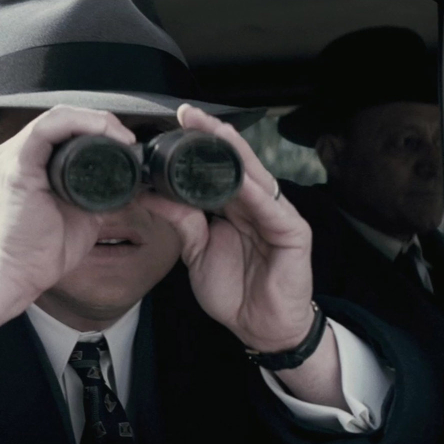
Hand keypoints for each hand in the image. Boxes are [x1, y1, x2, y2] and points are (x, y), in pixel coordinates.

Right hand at [0, 105, 136, 296]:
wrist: (23, 274)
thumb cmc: (46, 248)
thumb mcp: (80, 210)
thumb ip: (94, 191)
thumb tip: (125, 180)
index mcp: (25, 162)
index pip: (60, 127)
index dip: (94, 126)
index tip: (124, 142)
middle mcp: (12, 154)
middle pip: (59, 118)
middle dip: (98, 121)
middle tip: (126, 138)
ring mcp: (11, 158)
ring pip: (55, 116)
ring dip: (92, 120)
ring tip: (119, 136)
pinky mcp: (17, 167)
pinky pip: (46, 129)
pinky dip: (78, 124)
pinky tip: (102, 134)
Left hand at [138, 104, 314, 351]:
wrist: (259, 328)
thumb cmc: (233, 291)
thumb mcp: (196, 252)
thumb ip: (181, 220)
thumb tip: (150, 195)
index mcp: (233, 207)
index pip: (215, 168)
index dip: (198, 146)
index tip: (174, 124)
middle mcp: (255, 204)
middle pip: (235, 163)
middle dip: (213, 137)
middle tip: (189, 115)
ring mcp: (276, 215)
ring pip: (254, 176)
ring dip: (234, 153)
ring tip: (214, 131)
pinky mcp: (293, 231)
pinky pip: (271, 208)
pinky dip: (254, 192)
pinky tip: (240, 178)